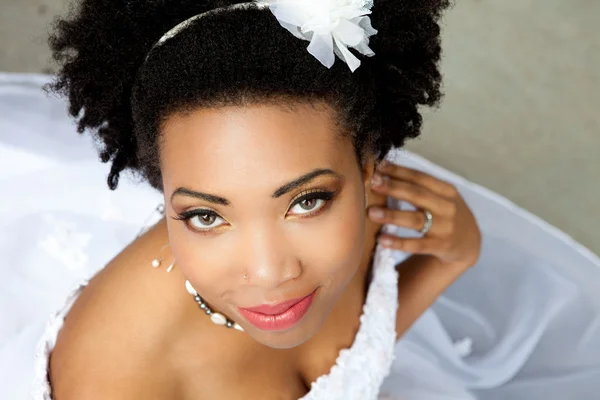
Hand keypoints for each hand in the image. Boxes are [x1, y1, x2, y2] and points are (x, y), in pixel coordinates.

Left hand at [367, 160, 481, 268]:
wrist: (469, 243)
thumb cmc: (446, 214)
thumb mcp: (441, 197)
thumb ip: (419, 186)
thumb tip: (385, 171)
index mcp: (446, 190)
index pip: (420, 177)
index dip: (399, 171)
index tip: (379, 166)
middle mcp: (447, 207)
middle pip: (417, 195)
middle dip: (394, 187)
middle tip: (373, 183)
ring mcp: (445, 228)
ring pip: (415, 220)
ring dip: (392, 215)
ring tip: (371, 212)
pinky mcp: (440, 247)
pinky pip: (417, 245)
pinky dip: (399, 242)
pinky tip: (382, 240)